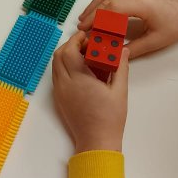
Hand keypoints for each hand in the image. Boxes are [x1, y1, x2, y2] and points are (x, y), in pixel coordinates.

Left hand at [52, 32, 128, 153]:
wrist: (96, 141)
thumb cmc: (109, 118)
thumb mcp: (119, 91)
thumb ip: (120, 67)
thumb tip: (122, 50)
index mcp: (79, 80)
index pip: (69, 51)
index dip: (77, 39)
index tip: (87, 36)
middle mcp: (65, 84)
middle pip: (58, 55)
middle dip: (71, 45)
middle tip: (87, 44)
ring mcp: (60, 92)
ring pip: (55, 65)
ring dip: (66, 55)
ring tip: (85, 56)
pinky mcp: (59, 99)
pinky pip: (57, 76)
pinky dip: (64, 67)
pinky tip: (80, 70)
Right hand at [78, 0, 177, 58]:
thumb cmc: (176, 25)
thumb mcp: (155, 41)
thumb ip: (134, 49)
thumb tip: (115, 54)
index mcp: (141, 4)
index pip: (111, 9)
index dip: (95, 19)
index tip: (85, 30)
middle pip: (106, 1)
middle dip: (91, 14)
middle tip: (80, 29)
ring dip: (93, 7)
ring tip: (83, 20)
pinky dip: (101, 3)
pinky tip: (95, 12)